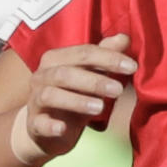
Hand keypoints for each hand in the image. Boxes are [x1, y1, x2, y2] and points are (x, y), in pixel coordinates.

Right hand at [21, 36, 138, 159]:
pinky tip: (62, 129)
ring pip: (51, 95)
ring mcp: (35, 100)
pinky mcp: (33, 123)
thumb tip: (124, 38)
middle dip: (94, 81)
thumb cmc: (74, 92)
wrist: (48, 126)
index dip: (109, 58)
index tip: (132, 67)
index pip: (84, 53)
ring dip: (76, 101)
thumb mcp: (91, 73)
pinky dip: (50, 126)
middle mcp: (42, 76)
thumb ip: (106, 55)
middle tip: (119, 90)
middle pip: (65, 73)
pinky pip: (39, 123)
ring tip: (100, 107)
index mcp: (56, 58)